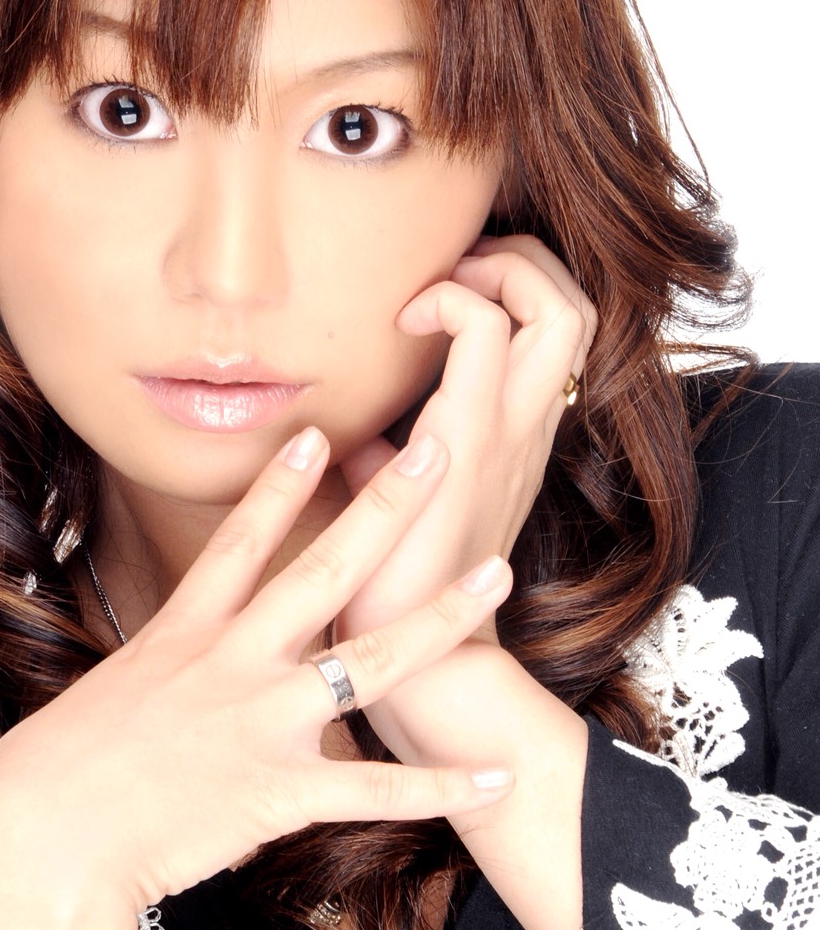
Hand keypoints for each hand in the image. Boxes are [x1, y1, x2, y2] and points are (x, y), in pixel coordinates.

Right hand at [0, 426, 514, 917]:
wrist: (43, 838)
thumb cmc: (63, 768)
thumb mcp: (117, 691)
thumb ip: (170, 667)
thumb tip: (192, 658)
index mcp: (186, 632)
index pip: (242, 541)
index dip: (282, 484)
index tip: (317, 433)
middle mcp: (233, 661)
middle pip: (323, 571)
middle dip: (386, 510)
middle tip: (437, 453)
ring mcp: (262, 721)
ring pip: (371, 660)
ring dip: (440, 618)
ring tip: (497, 576)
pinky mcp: (280, 790)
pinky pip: (376, 788)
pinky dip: (440, 787)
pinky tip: (493, 777)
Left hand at [333, 235, 595, 767]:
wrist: (419, 668)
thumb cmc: (405, 590)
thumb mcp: (407, 511)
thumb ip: (392, 464)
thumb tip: (353, 438)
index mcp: (516, 440)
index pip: (562, 331)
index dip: (519, 286)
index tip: (443, 295)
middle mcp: (526, 431)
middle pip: (577, 307)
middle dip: (524, 261)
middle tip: (458, 272)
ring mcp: (506, 436)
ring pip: (554, 312)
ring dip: (500, 273)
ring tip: (439, 289)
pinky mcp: (464, 445)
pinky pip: (482, 338)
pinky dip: (449, 302)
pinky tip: (401, 327)